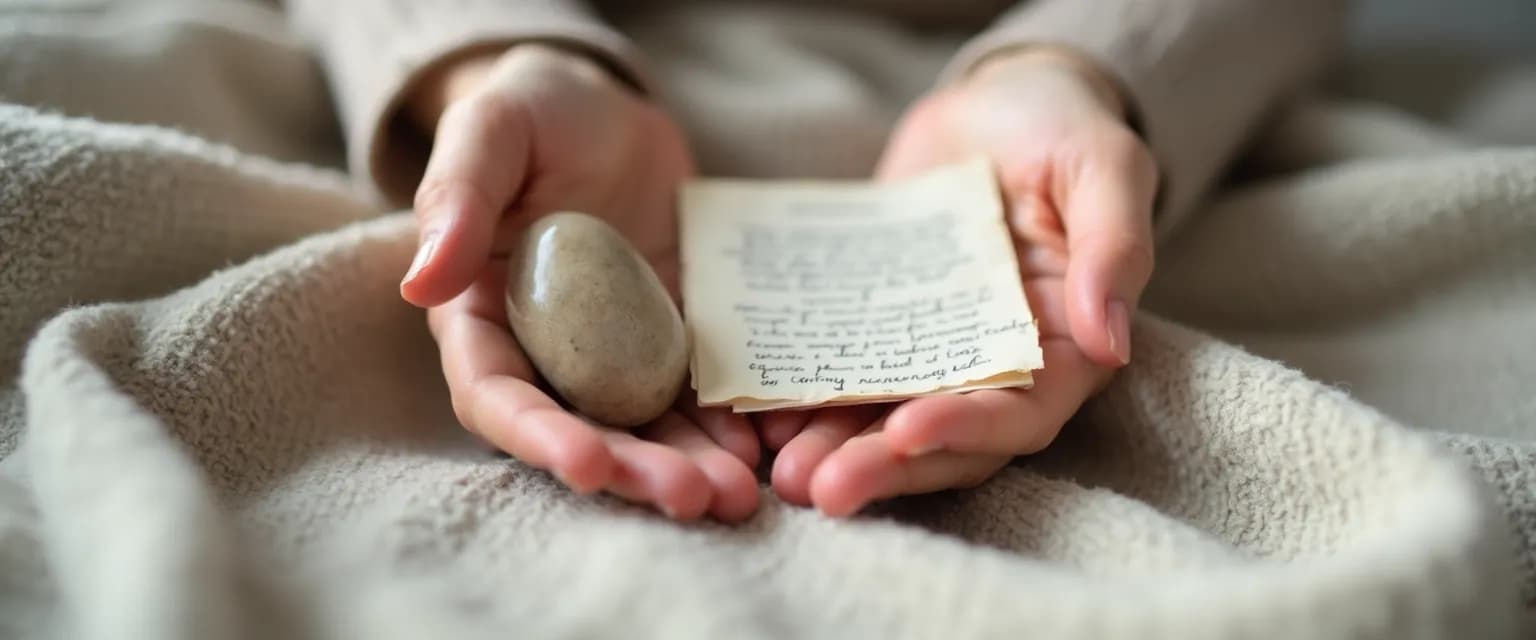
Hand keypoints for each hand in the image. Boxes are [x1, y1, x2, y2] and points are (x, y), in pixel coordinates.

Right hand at [402, 44, 758, 520]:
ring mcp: (615, 353)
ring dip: (689, 466)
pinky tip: (770, 447)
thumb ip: (457, 197)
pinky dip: (731, 425)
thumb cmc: (534, 112)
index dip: (539, 437)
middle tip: (692, 497)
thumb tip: (420, 280)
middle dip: (634, 471)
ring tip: (741, 496)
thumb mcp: (491, 130)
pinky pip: (700, 394)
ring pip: (646, 428)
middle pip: (583, 429)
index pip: (498, 394)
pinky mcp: (673, 340)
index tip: (588, 466)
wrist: (607, 112)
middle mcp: (546, 351)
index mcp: (482, 315)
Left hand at [762, 47, 1157, 515]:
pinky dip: (804, 401)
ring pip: (885, 421)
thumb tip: (1111, 342)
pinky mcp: (879, 330)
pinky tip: (756, 418)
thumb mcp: (1103, 167)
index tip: (906, 433)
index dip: (965, 430)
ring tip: (779, 472)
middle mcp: (997, 367)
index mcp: (1064, 346)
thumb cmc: (1062, 128)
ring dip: (836, 451)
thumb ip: (1114, 248)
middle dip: (882, 466)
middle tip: (815, 488)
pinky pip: (841, 374)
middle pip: (943, 439)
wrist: (995, 103)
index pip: (1020, 413)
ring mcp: (931, 354)